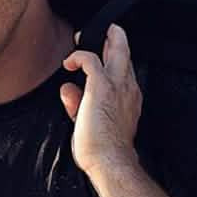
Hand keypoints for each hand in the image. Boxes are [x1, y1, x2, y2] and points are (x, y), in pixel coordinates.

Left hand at [60, 24, 142, 175]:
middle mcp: (127, 88)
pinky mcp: (101, 86)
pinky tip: (68, 63)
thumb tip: (67, 89)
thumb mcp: (88, 123)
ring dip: (99, 38)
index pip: (124, 70)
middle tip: (95, 35)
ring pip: (115, 47)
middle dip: (112, 38)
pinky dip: (77, 56)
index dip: (112, 59)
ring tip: (81, 39)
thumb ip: (78, 104)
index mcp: (129, 98)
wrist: (110, 161)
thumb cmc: (103, 150)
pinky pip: (89, 58)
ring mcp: (116, 85)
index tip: (98, 58)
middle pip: (125, 51)